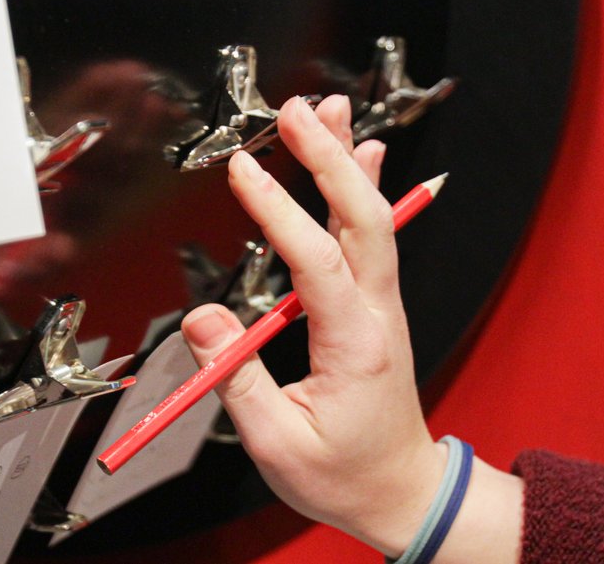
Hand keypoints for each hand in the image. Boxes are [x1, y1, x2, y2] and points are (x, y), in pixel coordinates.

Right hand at [181, 94, 442, 554]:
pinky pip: (375, 237)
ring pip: (374, 220)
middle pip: (362, 220)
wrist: (400, 492)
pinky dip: (366, 190)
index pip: (315, 262)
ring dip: (350, 162)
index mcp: (355, 346)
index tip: (241, 170)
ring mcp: (382, 307)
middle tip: (297, 111)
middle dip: (329, 159)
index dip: (278, 212)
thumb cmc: (343, 475)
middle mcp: (378, 314)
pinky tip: (364, 155)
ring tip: (331, 110)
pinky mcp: (375, 307)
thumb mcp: (278, 443)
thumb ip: (238, 378)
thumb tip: (202, 318)